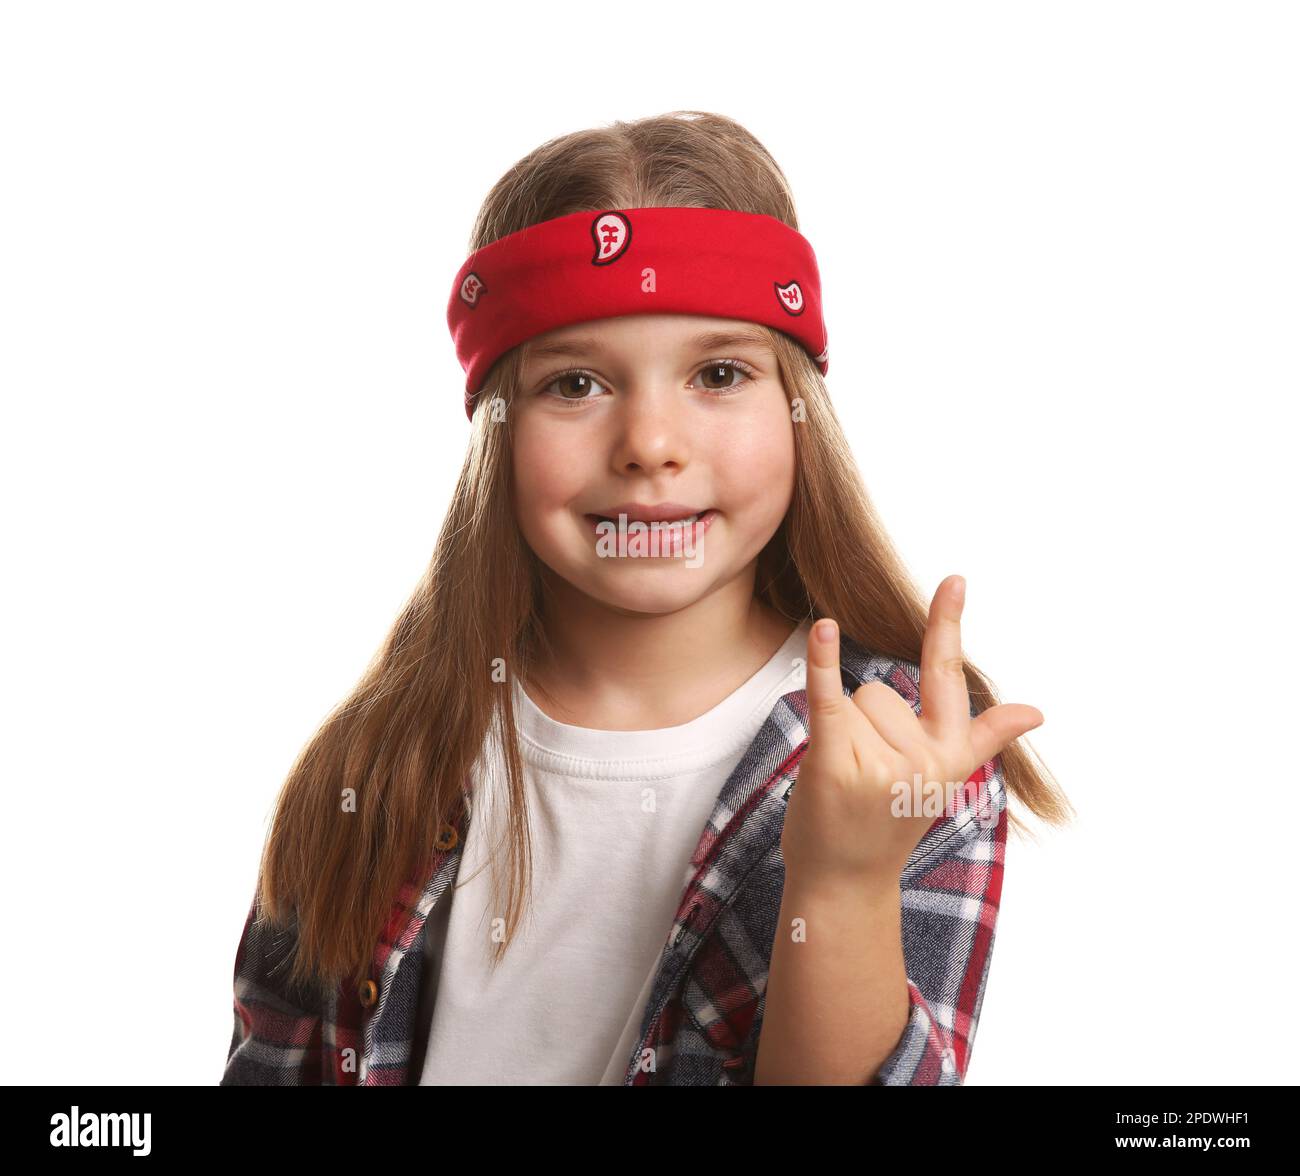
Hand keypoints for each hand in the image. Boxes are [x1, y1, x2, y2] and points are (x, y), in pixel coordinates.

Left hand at [781, 575, 1042, 886]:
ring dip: (840, 733)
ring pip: (852, 701)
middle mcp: (922, 759)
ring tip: (845, 781)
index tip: (954, 579)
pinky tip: (822, 629)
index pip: (949, 676)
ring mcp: (881, 762)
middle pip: (881, 690)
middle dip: (865, 723)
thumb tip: (1037, 711)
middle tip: (863, 776)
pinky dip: (822, 663)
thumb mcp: (943, 782)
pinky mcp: (836, 762)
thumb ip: (981, 738)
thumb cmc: (886, 825)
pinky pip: (828, 699)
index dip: (947, 624)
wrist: (845, 885)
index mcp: (950, 755)